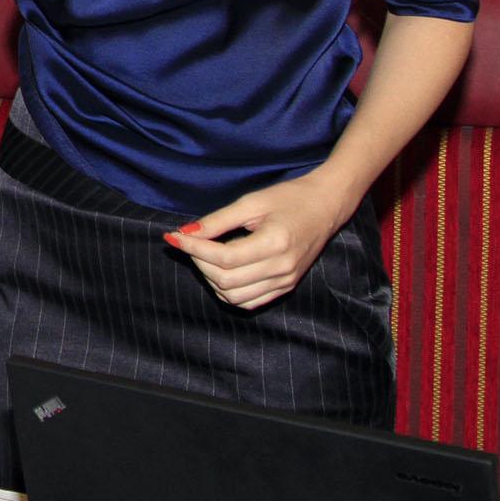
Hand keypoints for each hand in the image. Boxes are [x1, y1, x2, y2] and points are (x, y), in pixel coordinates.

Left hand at [161, 171, 356, 310]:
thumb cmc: (289, 198)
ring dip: (211, 279)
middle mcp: (282, 269)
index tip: (173, 236)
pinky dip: (228, 291)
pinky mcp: (286, 287)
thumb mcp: (251, 202)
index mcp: (275, 244)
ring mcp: (285, 282)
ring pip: (234, 297)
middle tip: (190, 242)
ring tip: (206, 255)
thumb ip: (218, 220)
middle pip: (226, 280)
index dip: (193, 249)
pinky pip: (249, 302)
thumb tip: (185, 232)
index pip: (224, 258)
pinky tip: (221, 270)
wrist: (326, 206)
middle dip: (199, 262)